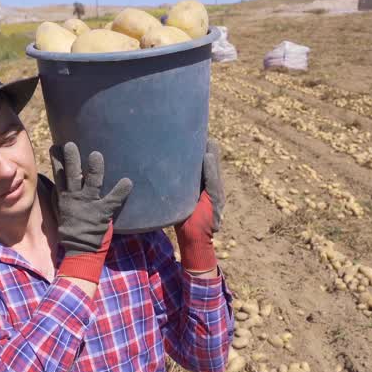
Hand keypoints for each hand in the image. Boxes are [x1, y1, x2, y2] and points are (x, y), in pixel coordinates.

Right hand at [50, 142, 133, 255]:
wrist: (80, 247)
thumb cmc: (70, 226)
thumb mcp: (60, 210)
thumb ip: (57, 195)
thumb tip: (53, 182)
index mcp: (65, 196)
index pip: (59, 175)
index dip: (56, 161)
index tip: (55, 147)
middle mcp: (76, 197)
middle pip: (72, 175)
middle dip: (71, 160)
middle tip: (70, 145)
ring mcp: (90, 203)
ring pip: (92, 183)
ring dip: (95, 169)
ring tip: (96, 155)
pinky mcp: (103, 212)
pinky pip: (113, 200)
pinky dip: (121, 191)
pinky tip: (127, 181)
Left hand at [175, 138, 223, 272]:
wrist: (194, 240)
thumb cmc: (184, 222)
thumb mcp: (179, 201)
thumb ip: (174, 188)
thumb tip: (156, 175)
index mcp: (204, 186)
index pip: (204, 163)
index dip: (200, 149)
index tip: (194, 133)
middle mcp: (212, 187)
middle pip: (211, 162)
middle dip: (207, 147)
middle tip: (198, 130)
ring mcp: (216, 193)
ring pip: (213, 168)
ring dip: (210, 153)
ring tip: (205, 138)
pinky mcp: (215, 199)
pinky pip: (213, 181)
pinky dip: (210, 168)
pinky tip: (207, 156)